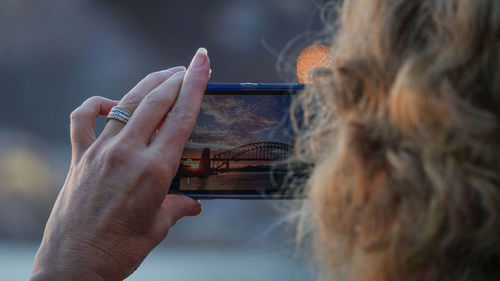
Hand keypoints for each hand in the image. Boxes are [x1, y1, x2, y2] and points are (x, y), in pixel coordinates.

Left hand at [29, 48, 209, 280]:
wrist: (74, 268)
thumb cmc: (120, 250)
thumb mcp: (158, 227)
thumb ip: (178, 208)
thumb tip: (194, 205)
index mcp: (154, 170)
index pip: (181, 117)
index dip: (196, 85)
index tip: (202, 61)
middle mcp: (127, 153)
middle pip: (156, 101)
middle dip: (177, 78)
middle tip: (190, 66)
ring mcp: (99, 151)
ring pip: (127, 103)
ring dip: (148, 85)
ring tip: (165, 76)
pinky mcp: (78, 157)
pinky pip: (83, 118)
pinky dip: (97, 104)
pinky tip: (111, 104)